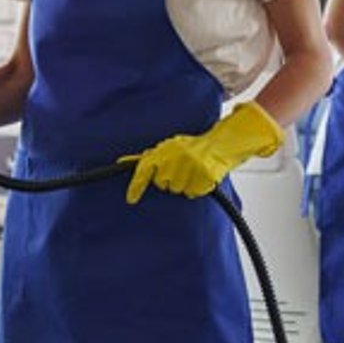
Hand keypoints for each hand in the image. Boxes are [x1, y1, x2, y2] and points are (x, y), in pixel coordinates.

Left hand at [124, 102, 283, 204]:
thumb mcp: (169, 147)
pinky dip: (196, 188)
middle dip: (169, 180)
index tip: (131, 199)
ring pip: (177, 191)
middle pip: (162, 184)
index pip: (144, 168)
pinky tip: (200, 177)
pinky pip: (192, 193)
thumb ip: (148, 157)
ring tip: (192, 171)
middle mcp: (176, 157)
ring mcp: (190, 167)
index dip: (136, 186)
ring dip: (184, 184)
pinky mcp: (204, 176)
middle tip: (180, 169)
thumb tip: (122, 162)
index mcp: (165, 149)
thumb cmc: (194, 147)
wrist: (221, 143)